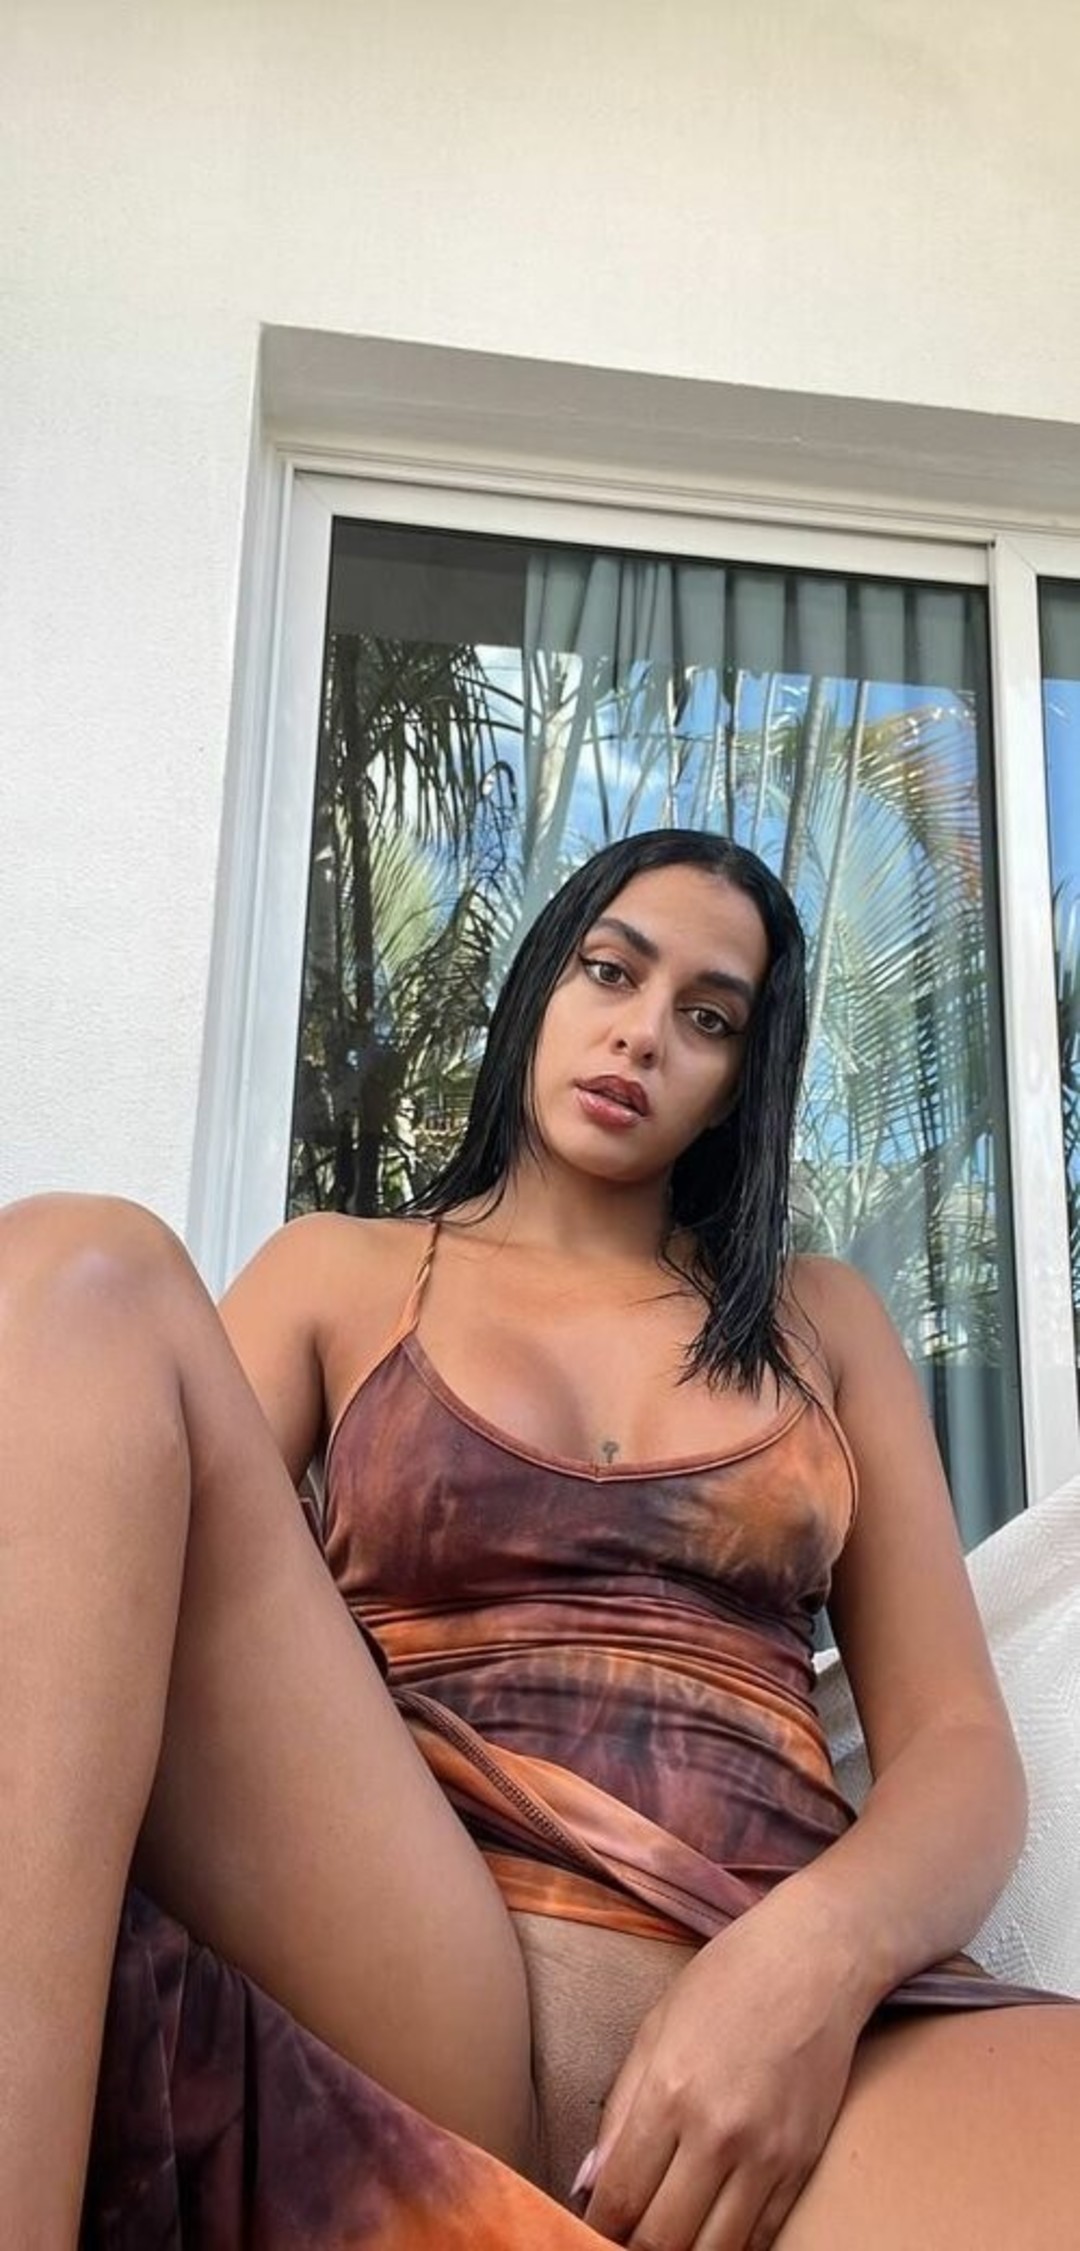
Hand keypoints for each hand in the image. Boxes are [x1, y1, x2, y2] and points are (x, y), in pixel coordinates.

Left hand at [575, 1889, 865, 2250]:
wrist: (815, 1960)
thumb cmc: (727, 1980)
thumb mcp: (655, 2029)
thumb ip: (619, 2111)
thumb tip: (588, 2184)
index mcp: (670, 2093)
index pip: (621, 2198)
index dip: (598, 2229)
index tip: (590, 2231)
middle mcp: (719, 2133)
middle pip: (663, 2240)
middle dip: (633, 2248)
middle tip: (623, 2239)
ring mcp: (768, 2154)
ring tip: (665, 2238)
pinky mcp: (803, 2164)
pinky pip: (762, 2237)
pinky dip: (731, 2247)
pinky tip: (710, 2232)